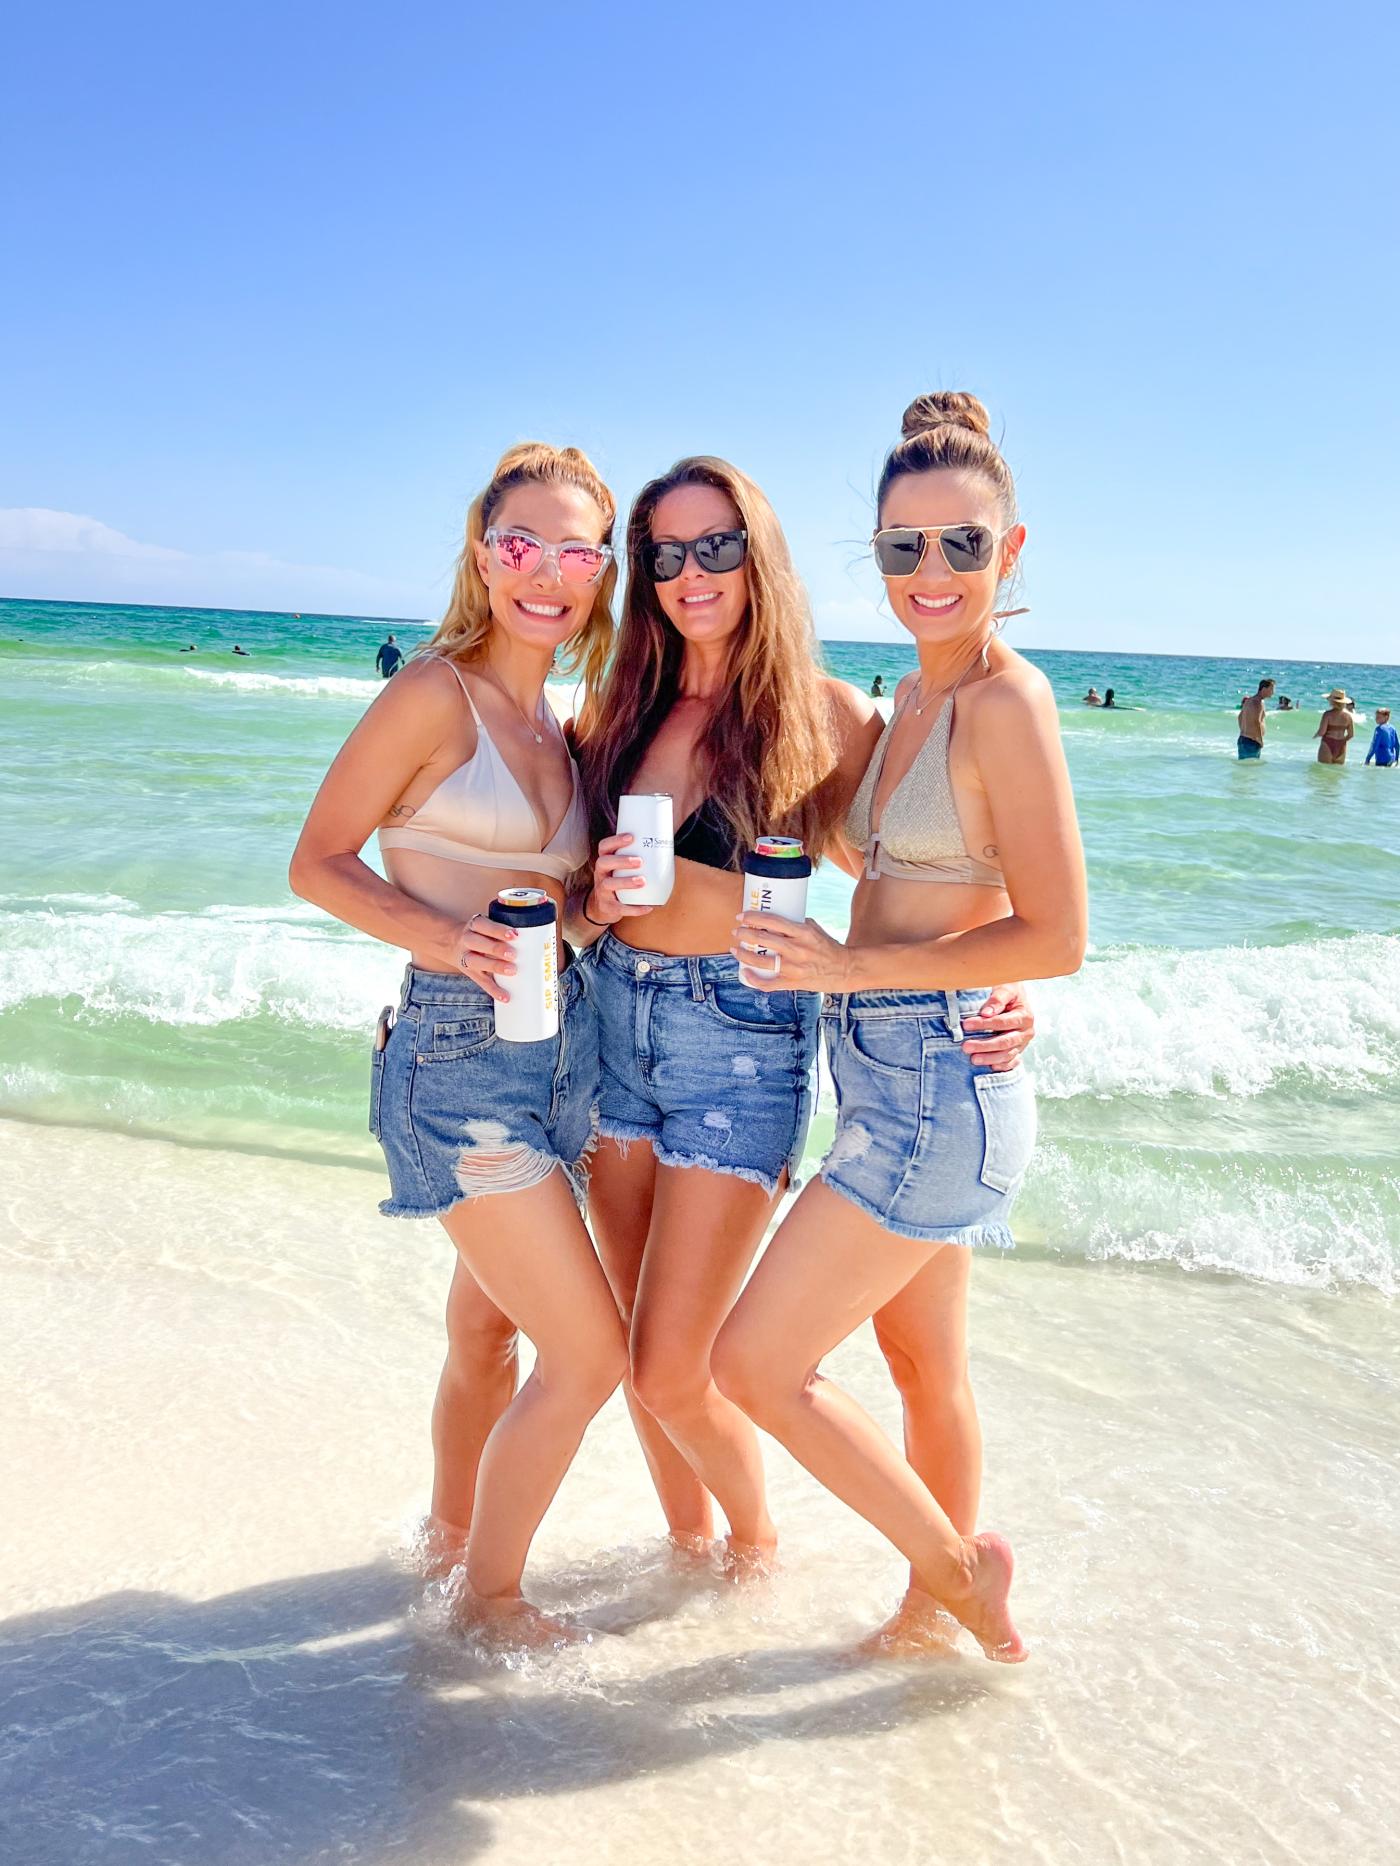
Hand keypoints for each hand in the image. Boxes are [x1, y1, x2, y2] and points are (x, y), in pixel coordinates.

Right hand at [426, 911, 517, 1003]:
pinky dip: (493, 990)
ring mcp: (466, 957)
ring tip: (512, 971)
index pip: (483, 925)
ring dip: (494, 966)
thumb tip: (536, 937)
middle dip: (496, 948)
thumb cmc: (482, 934)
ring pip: (476, 962)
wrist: (453, 943)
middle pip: (478, 943)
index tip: (514, 935)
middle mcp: (467, 940)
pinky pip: (481, 982)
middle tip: (514, 954)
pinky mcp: (470, 973)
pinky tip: (505, 997)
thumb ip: (504, 931)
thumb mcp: (486, 926)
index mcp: (474, 925)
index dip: (498, 930)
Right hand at [587, 833, 651, 924]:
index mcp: (605, 861)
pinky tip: (648, 907)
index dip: (615, 840)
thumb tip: (665, 843)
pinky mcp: (608, 907)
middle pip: (604, 862)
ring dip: (626, 882)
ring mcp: (602, 891)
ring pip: (609, 884)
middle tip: (639, 861)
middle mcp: (601, 874)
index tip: (631, 837)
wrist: (603, 907)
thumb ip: (636, 857)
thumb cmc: (619, 881)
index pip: (604, 847)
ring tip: (642, 881)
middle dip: (621, 860)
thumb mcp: (621, 868)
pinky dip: (635, 909)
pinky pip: (620, 908)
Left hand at [730, 913, 851, 992]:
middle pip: (762, 939)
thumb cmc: (828, 947)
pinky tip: (745, 973)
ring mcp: (794, 968)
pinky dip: (754, 980)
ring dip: (744, 955)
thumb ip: (795, 924)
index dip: (753, 917)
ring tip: (735, 949)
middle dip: (744, 934)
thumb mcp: (814, 929)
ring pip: (761, 962)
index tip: (741, 916)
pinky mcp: (793, 982)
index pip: (772, 921)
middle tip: (736, 932)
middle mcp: (797, 949)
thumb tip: (773, 920)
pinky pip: (768, 984)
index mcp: (802, 932)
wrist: (844, 969)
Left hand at [961, 983, 1033, 1071]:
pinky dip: (1001, 1066)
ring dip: (990, 1058)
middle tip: (966, 1047)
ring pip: (1007, 1054)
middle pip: (1005, 1042)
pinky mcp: (1019, 1050)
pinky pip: (1012, 1062)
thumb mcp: (1005, 988)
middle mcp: (1026, 1031)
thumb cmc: (1009, 991)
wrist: (1016, 996)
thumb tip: (986, 1013)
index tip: (967, 1024)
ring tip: (973, 1059)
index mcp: (1025, 1015)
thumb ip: (997, 999)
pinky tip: (989, 1067)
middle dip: (985, 1045)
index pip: (1003, 1022)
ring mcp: (1023, 1043)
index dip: (984, 1024)